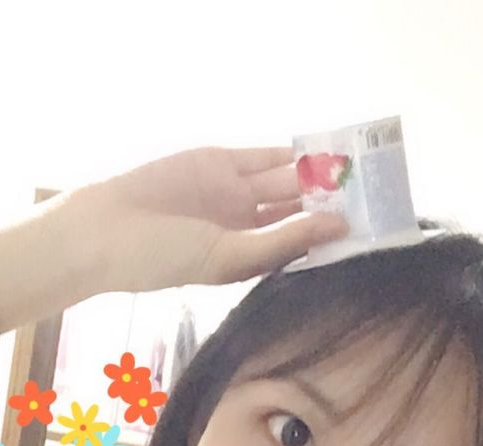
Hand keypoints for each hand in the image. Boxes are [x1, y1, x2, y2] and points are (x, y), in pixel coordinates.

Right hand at [71, 145, 349, 292]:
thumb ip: (284, 241)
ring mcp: (235, 192)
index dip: (331, 236)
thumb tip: (340, 227)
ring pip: (287, 179)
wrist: (107, 228)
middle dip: (332, 200)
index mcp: (249, 258)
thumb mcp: (229, 258)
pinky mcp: (221, 161)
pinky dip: (292, 152)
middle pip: (300, 208)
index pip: (300, 244)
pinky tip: (323, 150)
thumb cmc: (165, 258)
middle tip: (375, 192)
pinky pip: (264, 156)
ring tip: (357, 168)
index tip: (371, 229)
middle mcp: (247, 226)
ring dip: (317, 173)